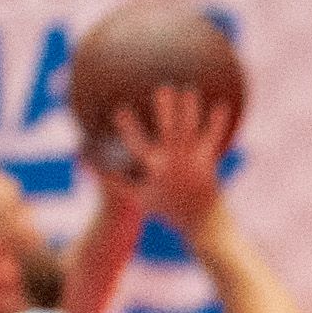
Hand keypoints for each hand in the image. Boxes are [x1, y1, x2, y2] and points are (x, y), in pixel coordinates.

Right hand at [97, 84, 237, 228]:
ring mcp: (192, 162)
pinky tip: (221, 104)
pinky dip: (217, 122)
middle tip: (163, 88)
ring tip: (189, 89)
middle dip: (166, 110)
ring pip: (191, 131)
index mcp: (155, 169)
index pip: (137, 145)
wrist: (201, 224)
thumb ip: (116, 180)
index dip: (128, 128)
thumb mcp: (140, 198)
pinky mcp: (208, 163)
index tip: (121, 109)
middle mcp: (173, 163)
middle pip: (169, 132)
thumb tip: (89, 165)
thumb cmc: (168, 210)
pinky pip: (212, 139)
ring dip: (190, 110)